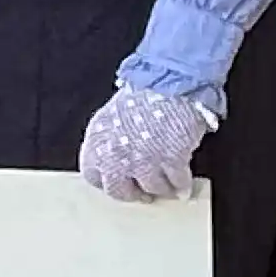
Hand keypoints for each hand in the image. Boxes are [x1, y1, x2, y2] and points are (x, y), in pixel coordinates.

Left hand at [77, 81, 216, 202]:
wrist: (170, 82)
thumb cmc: (144, 92)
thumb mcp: (113, 114)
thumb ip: (110, 139)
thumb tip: (117, 155)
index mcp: (97, 140)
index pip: (93, 175)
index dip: (107, 181)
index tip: (118, 182)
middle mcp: (115, 155)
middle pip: (119, 191)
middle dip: (133, 193)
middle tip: (143, 194)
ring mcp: (143, 162)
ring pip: (151, 190)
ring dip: (161, 189)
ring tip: (167, 187)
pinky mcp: (170, 163)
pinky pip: (176, 183)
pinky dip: (181, 185)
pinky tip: (183, 185)